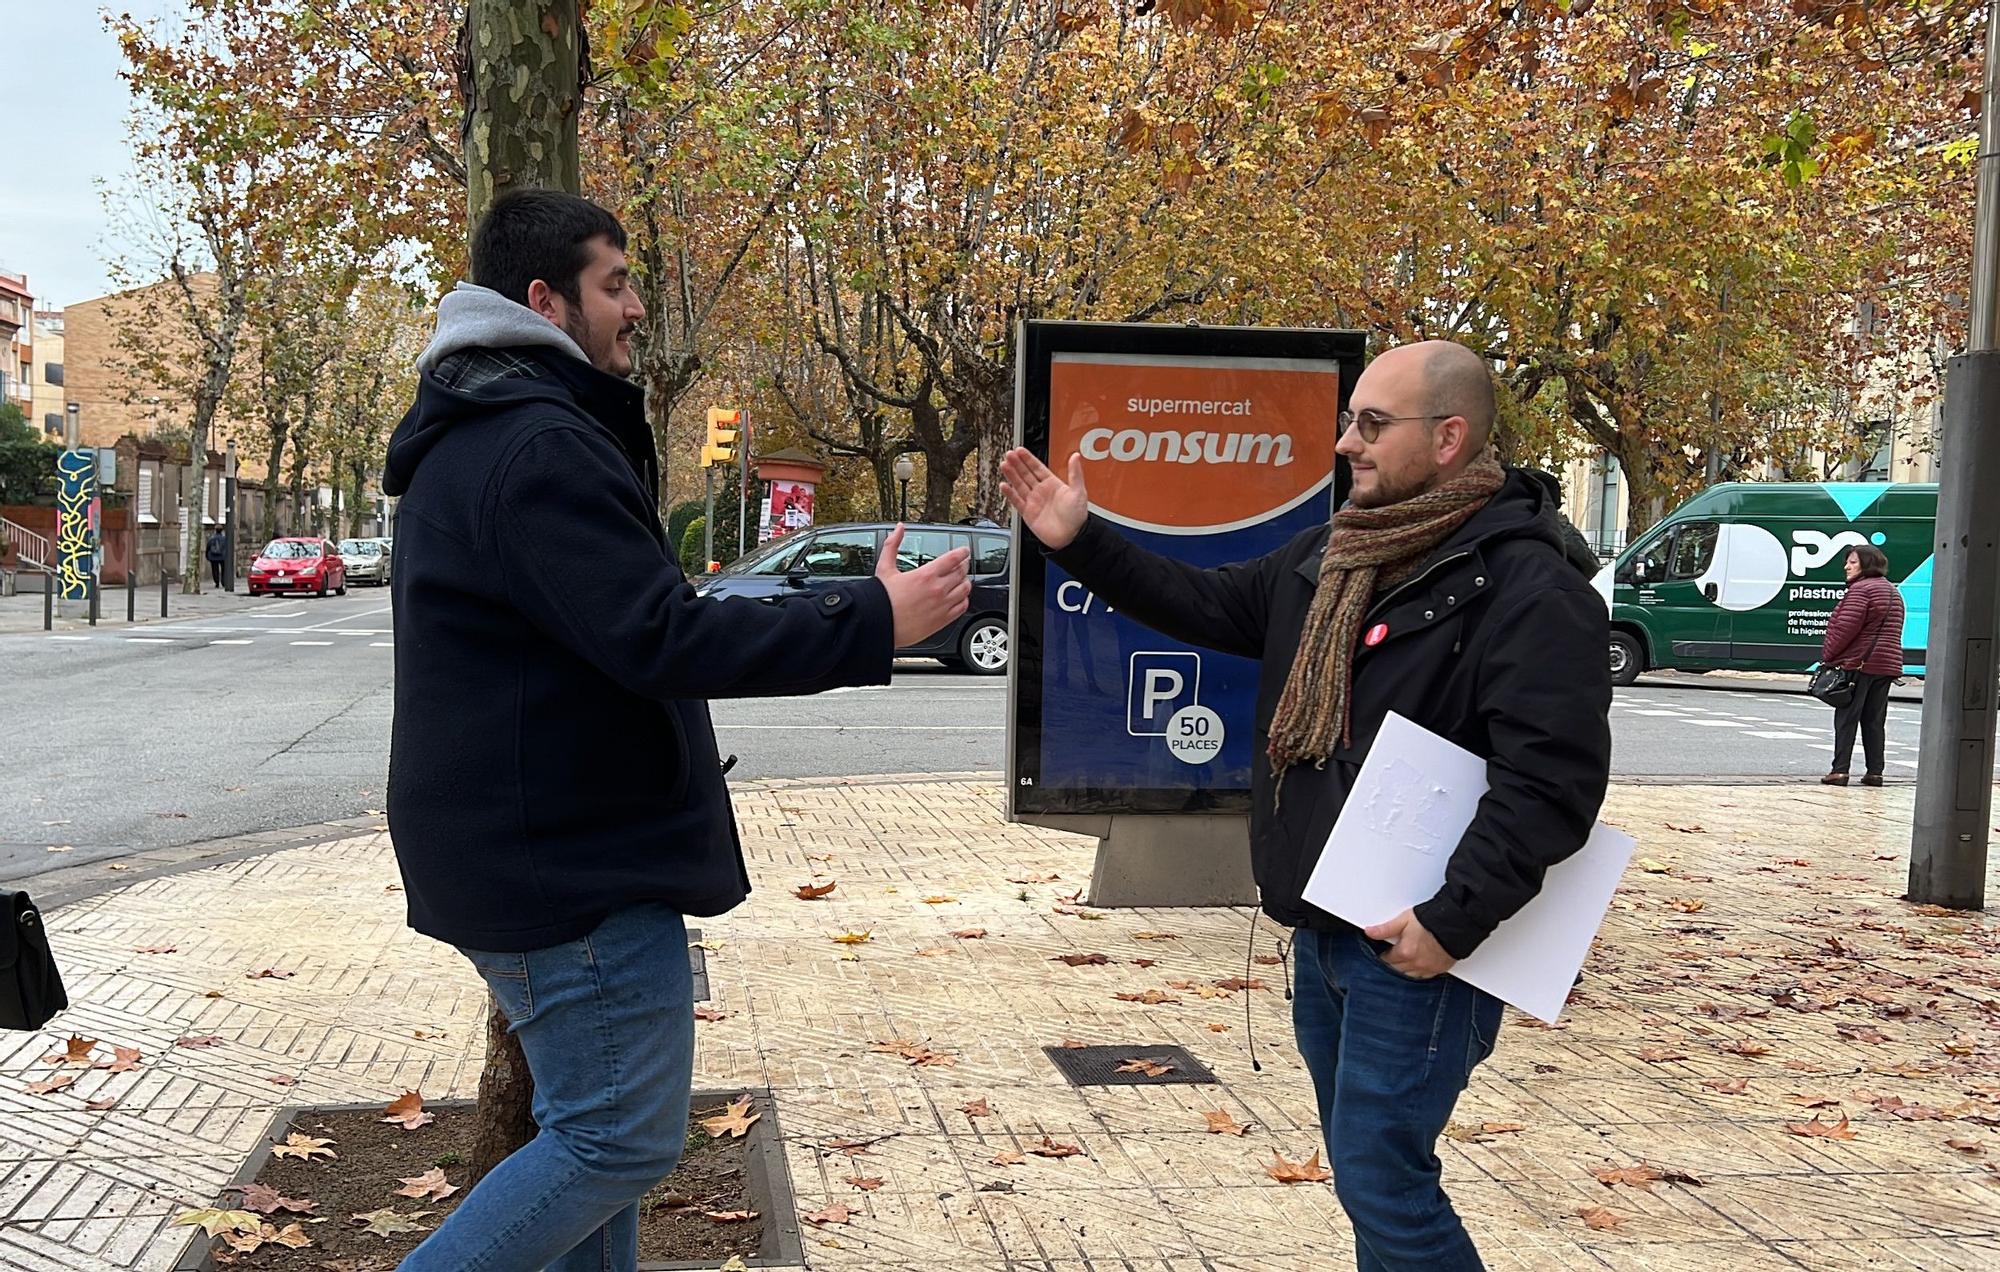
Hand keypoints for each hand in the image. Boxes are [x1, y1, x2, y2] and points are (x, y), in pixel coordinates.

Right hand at [875, 524, 971, 648]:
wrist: (879, 624)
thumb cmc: (881, 599)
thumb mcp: (885, 567)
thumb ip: (893, 544)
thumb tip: (899, 528)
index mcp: (926, 575)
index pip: (954, 558)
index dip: (962, 552)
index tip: (964, 550)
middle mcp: (938, 589)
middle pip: (962, 572)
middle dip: (963, 565)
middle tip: (962, 563)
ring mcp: (942, 605)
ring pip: (965, 589)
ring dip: (964, 581)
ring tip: (960, 579)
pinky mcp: (943, 619)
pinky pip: (962, 607)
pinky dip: (963, 599)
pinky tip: (958, 597)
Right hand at [998, 448, 1088, 550]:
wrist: (1071, 537)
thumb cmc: (1077, 517)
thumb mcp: (1078, 492)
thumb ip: (1075, 473)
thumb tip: (1075, 456)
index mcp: (1053, 484)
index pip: (1038, 468)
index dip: (1028, 459)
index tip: (1020, 450)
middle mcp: (1042, 492)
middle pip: (1026, 474)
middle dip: (1017, 464)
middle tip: (1009, 454)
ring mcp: (1034, 502)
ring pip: (1019, 485)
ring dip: (1011, 475)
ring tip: (1004, 465)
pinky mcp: (1028, 513)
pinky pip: (1016, 501)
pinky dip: (1009, 493)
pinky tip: (1004, 485)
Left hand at [1363, 910, 1455, 979]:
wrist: (1455, 923)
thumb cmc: (1431, 920)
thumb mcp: (1404, 920)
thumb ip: (1385, 929)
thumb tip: (1369, 932)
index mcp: (1405, 952)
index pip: (1385, 960)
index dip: (1382, 955)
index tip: (1382, 952)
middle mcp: (1416, 963)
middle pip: (1396, 970)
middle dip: (1391, 964)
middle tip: (1392, 956)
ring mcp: (1428, 968)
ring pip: (1408, 976)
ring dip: (1404, 971)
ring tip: (1403, 961)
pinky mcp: (1438, 969)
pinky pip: (1424, 977)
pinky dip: (1418, 973)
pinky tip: (1416, 966)